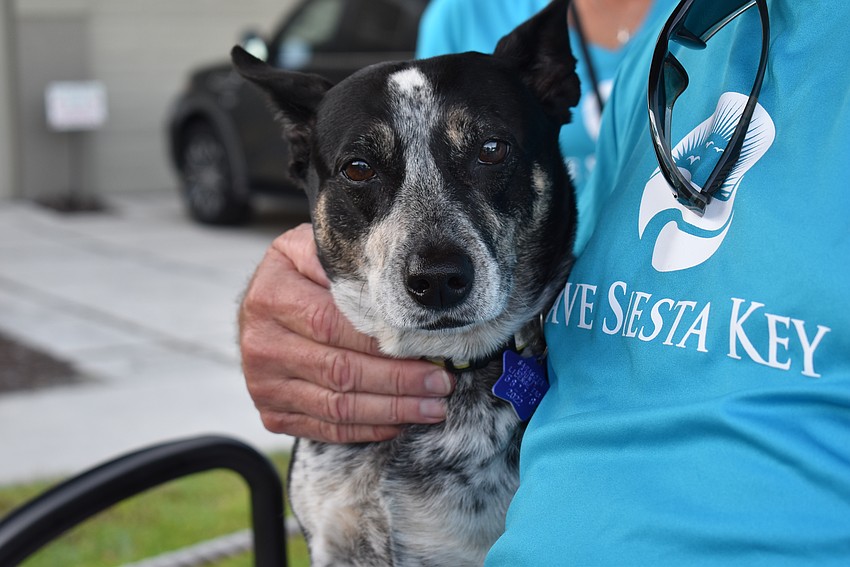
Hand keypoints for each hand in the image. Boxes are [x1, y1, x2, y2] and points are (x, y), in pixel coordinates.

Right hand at [238, 223, 454, 443]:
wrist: (260, 304)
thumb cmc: (297, 274)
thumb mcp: (311, 250)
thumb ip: (345, 264)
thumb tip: (395, 287)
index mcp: (271, 297)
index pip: (334, 325)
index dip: (384, 342)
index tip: (428, 349)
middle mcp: (261, 344)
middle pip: (340, 371)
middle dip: (398, 381)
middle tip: (440, 383)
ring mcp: (264, 383)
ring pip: (337, 406)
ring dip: (391, 410)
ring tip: (431, 407)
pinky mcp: (273, 412)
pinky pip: (326, 428)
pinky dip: (367, 429)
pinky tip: (399, 422)